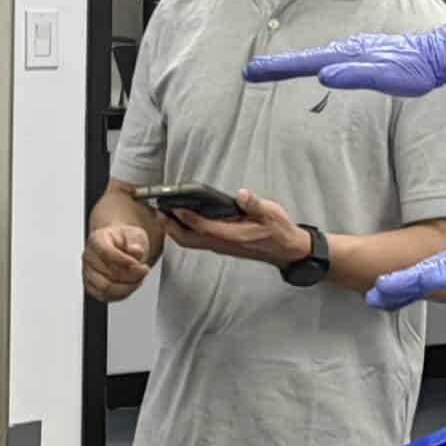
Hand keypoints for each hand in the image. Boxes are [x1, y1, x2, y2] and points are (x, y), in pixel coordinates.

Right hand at [83, 224, 151, 300]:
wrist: (124, 247)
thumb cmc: (126, 240)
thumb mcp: (135, 235)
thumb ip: (135, 242)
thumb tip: (135, 251)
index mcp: (96, 240)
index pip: (105, 252)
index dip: (123, 261)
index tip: (138, 264)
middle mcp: (89, 257)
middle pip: (108, 272)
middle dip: (131, 274)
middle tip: (144, 270)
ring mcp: (88, 274)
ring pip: (106, 288)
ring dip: (127, 286)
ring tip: (139, 279)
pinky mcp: (92, 288)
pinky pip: (106, 297)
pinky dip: (122, 294)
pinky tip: (132, 285)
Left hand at [161, 188, 310, 270]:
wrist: (287, 250)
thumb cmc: (279, 231)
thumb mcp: (271, 213)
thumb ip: (254, 204)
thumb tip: (241, 195)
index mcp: (233, 235)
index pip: (203, 227)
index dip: (186, 217)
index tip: (173, 205)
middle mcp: (223, 244)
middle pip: (189, 239)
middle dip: (171, 227)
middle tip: (158, 211)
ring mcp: (221, 247)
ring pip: (191, 242)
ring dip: (175, 231)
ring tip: (164, 215)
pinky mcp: (222, 246)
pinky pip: (197, 241)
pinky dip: (185, 233)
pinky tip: (182, 221)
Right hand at [242, 25, 445, 96]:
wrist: (436, 56)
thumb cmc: (413, 68)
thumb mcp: (383, 76)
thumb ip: (353, 75)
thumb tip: (324, 75)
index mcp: (347, 54)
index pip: (304, 62)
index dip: (278, 67)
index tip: (254, 71)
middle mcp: (347, 49)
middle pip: (304, 58)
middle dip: (278, 65)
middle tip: (253, 71)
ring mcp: (354, 51)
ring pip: (316, 57)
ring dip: (294, 64)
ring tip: (275, 70)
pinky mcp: (363, 56)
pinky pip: (330, 59)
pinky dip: (314, 63)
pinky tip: (316, 68)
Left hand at [366, 202, 445, 311]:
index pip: (442, 270)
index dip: (412, 282)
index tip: (389, 294)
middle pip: (434, 266)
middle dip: (401, 282)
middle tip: (372, 293)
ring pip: (445, 265)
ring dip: (412, 279)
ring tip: (384, 289)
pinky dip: (445, 275)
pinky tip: (424, 280)